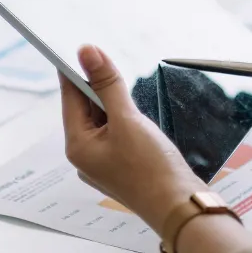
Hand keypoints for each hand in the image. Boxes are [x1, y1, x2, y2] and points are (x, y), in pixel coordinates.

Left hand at [60, 46, 201, 231]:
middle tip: (109, 59)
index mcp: (78, 146)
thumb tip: (87, 52)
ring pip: (103, 120)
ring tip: (125, 85)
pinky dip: (124, 117)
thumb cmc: (152, 169)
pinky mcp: (122, 166)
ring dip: (113, 101)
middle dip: (98, 85)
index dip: (75, 70)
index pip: (70, 98)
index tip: (80, 45)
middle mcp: (86, 156)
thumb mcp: (128, 119)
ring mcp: (104, 163)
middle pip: (86, 108)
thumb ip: (107, 83)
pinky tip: (137, 113)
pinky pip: (116, 132)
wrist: (181, 207)